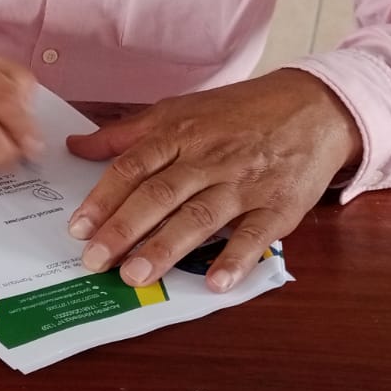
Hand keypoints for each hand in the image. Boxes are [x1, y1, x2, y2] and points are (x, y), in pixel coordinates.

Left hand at [64, 69, 362, 292]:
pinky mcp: (279, 206)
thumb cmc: (238, 112)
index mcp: (179, 133)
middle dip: (125, 228)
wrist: (314, 106)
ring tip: (137, 275)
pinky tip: (215, 283)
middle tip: (96, 260)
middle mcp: (208, 158)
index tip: (78, 227)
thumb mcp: (179, 111)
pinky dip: (236, 258)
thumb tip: (76, 146)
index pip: (133, 167)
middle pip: (160, 194)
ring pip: (200, 216)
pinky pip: (255, 235)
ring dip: (167, 247)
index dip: (104, 198)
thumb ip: (126, 133)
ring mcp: (244, 183)